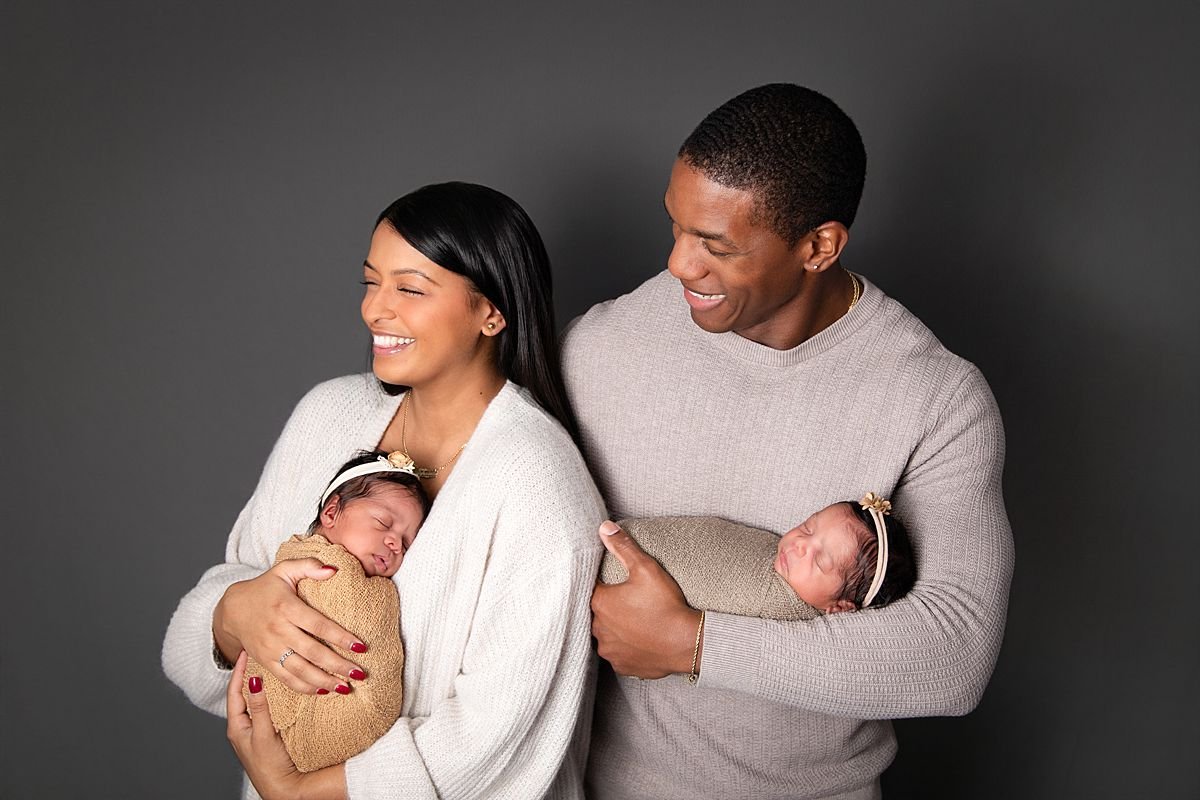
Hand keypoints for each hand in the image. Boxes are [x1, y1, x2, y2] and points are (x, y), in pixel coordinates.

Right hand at [215, 558, 366, 694]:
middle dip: (338, 665)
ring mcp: (271, 649)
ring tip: (346, 687)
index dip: (340, 637)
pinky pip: (286, 679)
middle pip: (312, 652)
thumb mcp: (284, 569)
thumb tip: (334, 570)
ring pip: (300, 670)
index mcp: (287, 607)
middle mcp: (278, 631)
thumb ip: (309, 566)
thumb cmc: (265, 588)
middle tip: (360, 674)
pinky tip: (323, 691)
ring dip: (324, 681)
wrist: (232, 609)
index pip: (318, 625)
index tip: (361, 647)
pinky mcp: (265, 662)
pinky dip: (304, 688)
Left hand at [227, 651, 303, 798]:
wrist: (285, 790)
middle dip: (248, 673)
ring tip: (267, 666)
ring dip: (259, 683)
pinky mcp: (267, 735)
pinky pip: (264, 709)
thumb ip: (259, 707)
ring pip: (254, 701)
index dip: (239, 670)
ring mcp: (254, 731)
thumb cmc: (270, 766)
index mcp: (237, 726)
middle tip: (256, 653)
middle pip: (242, 694)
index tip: (246, 651)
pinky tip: (278, 690)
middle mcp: (243, 727)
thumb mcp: (263, 734)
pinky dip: (269, 696)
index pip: (234, 691)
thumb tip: (253, 680)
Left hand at [591, 520, 702, 678]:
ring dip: (615, 629)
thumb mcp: (646, 568)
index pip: (590, 589)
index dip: (601, 584)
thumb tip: (604, 527)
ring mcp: (610, 650)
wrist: (687, 642)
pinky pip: (618, 654)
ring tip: (635, 620)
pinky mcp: (622, 666)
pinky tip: (639, 639)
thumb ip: (623, 546)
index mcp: (599, 603)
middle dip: (609, 607)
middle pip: (596, 613)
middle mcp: (598, 629)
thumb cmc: (666, 604)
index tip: (612, 583)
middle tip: (628, 601)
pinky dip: (626, 647)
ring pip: (606, 635)